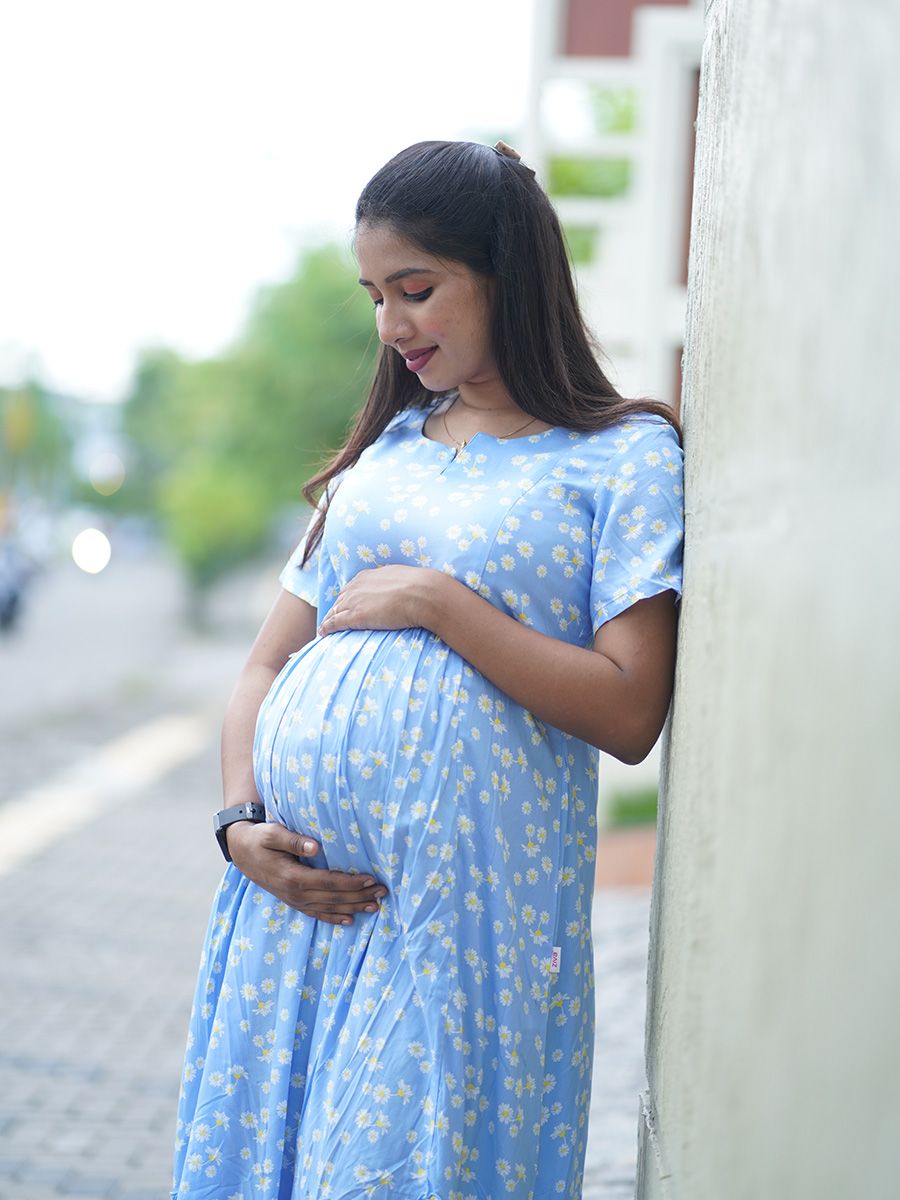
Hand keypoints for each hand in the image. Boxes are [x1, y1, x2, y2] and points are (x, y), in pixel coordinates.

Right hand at [226, 819, 387, 924]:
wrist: (241, 852)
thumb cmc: (259, 839)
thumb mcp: (272, 834)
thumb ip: (293, 840)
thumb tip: (315, 846)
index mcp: (292, 877)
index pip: (329, 883)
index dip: (351, 883)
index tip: (371, 879)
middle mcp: (295, 893)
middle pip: (333, 898)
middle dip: (359, 896)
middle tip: (383, 893)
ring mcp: (294, 900)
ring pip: (328, 908)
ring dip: (353, 908)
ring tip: (375, 906)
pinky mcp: (294, 901)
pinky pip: (317, 913)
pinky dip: (334, 918)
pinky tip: (350, 920)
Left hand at [318, 565, 438, 636]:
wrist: (423, 594)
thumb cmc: (420, 587)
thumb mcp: (402, 579)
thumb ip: (394, 584)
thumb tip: (400, 588)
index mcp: (367, 576)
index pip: (351, 588)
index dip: (348, 598)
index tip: (347, 605)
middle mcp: (357, 586)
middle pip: (340, 599)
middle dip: (336, 608)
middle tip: (334, 618)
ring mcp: (354, 601)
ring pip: (335, 611)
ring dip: (329, 619)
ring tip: (325, 628)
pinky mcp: (355, 616)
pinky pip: (335, 622)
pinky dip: (327, 627)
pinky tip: (323, 633)